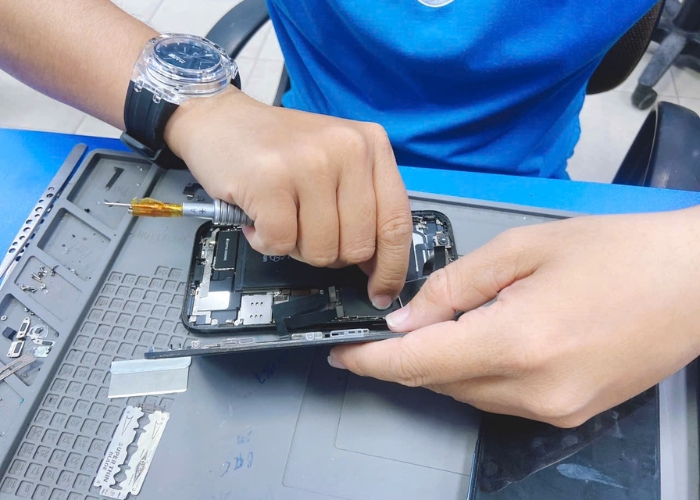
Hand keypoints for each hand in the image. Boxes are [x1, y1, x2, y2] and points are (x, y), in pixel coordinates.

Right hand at [164, 87, 412, 306]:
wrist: (221, 118)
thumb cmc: (277, 148)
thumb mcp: (335, 163)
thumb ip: (363, 206)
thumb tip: (377, 265)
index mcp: (372, 145)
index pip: (397, 222)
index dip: (391, 267)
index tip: (381, 292)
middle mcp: (348, 149)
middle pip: (358, 246)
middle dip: (328, 254)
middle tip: (304, 230)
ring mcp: (309, 163)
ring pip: (321, 250)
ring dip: (295, 247)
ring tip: (280, 217)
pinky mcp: (270, 179)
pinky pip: (282, 244)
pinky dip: (266, 241)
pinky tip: (258, 217)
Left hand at [329, 208, 699, 426]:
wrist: (694, 282)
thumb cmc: (619, 252)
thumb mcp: (524, 249)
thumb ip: (455, 286)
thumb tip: (408, 316)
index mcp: (518, 341)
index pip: (419, 363)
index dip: (371, 360)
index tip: (342, 354)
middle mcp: (535, 389)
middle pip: (440, 381)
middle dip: (409, 354)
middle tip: (398, 322)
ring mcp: (555, 409)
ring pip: (467, 392)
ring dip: (446, 361)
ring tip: (457, 318)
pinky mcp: (569, 413)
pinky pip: (500, 398)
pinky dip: (479, 371)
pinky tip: (490, 336)